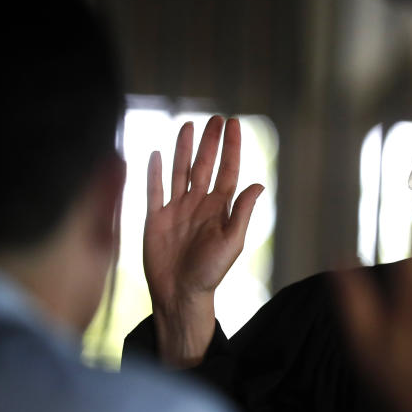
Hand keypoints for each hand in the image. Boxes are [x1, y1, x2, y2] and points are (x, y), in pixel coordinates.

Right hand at [143, 116, 263, 367]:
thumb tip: (257, 184)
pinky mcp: (155, 218)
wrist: (180, 294)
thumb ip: (242, 213)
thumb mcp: (232, 243)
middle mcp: (198, 204)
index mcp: (219, 209)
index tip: (234, 124)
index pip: (227, 171)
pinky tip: (158, 153)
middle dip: (210, 142)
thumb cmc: (210, 273)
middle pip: (205, 165)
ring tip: (189, 125)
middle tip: (216, 118)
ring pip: (180, 171)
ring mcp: (176, 209)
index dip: (231, 148)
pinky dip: (155, 172)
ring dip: (184, 148)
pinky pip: (154, 189)